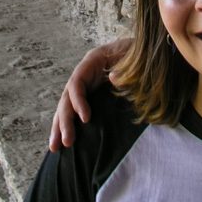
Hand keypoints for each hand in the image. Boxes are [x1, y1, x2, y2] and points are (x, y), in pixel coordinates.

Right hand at [48, 37, 133, 151]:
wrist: (146, 53)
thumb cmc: (140, 53)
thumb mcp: (134, 56)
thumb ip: (125, 68)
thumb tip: (113, 78)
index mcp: (92, 61)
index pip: (77, 82)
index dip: (78, 101)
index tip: (86, 119)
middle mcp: (85, 74)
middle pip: (67, 97)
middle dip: (64, 120)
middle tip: (66, 142)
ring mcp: (86, 86)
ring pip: (67, 107)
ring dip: (60, 127)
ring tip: (55, 148)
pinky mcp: (91, 97)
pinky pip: (75, 111)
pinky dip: (69, 125)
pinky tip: (63, 142)